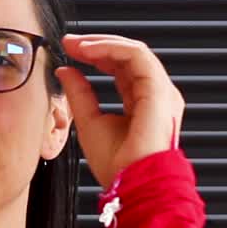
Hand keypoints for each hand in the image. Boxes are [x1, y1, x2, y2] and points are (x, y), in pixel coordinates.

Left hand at [55, 34, 183, 190]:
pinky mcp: (159, 90)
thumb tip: (66, 71)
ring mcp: (160, 91)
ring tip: (78, 45)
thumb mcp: (88, 122)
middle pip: (128, 56)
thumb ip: (79, 94)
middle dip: (98, 44)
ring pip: (134, 51)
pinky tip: (90, 51)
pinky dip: (113, 48)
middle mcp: (154, 95)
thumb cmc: (117, 166)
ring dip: (103, 43)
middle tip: (71, 42)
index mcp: (140, 103)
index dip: (96, 54)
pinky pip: (138, 56)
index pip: (120, 67)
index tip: (70, 50)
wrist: (131, 185)